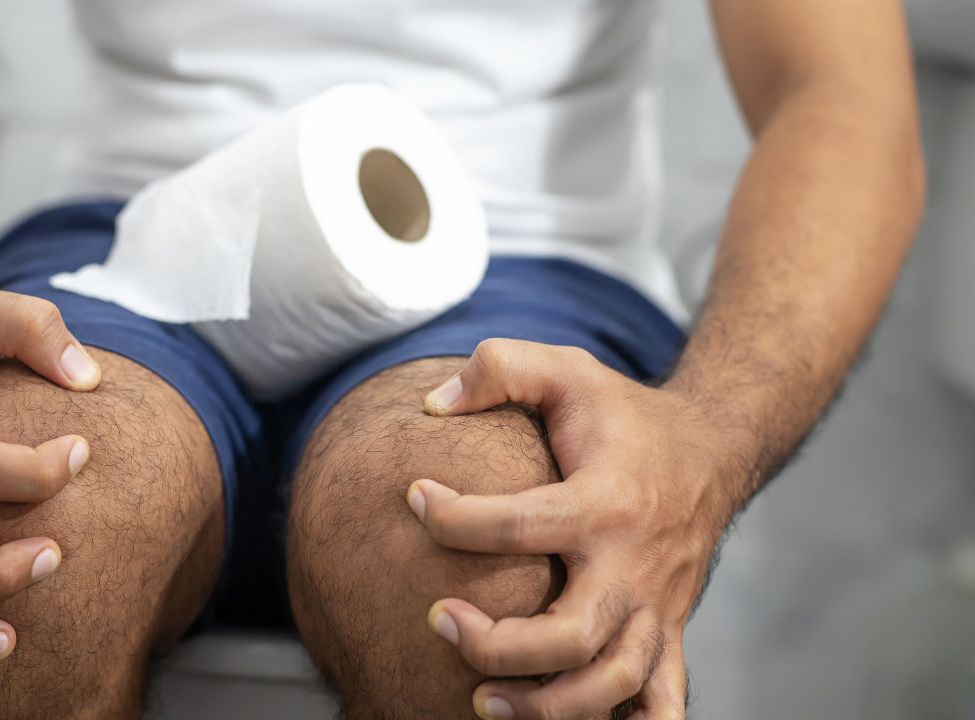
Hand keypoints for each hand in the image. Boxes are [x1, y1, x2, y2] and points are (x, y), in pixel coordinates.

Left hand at [405, 339, 737, 719]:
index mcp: (605, 502)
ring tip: (481, 699)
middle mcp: (634, 566)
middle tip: (438, 619)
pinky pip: (662, 703)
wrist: (714, 449)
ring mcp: (656, 607)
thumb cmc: (625, 414)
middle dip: (497, 644)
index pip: (519, 525)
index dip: (453, 517)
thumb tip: (431, 404)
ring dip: (543, 705)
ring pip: (610, 683)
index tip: (414, 497)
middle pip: (570, 634)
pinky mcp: (668, 632)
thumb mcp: (567, 369)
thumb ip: (500, 367)